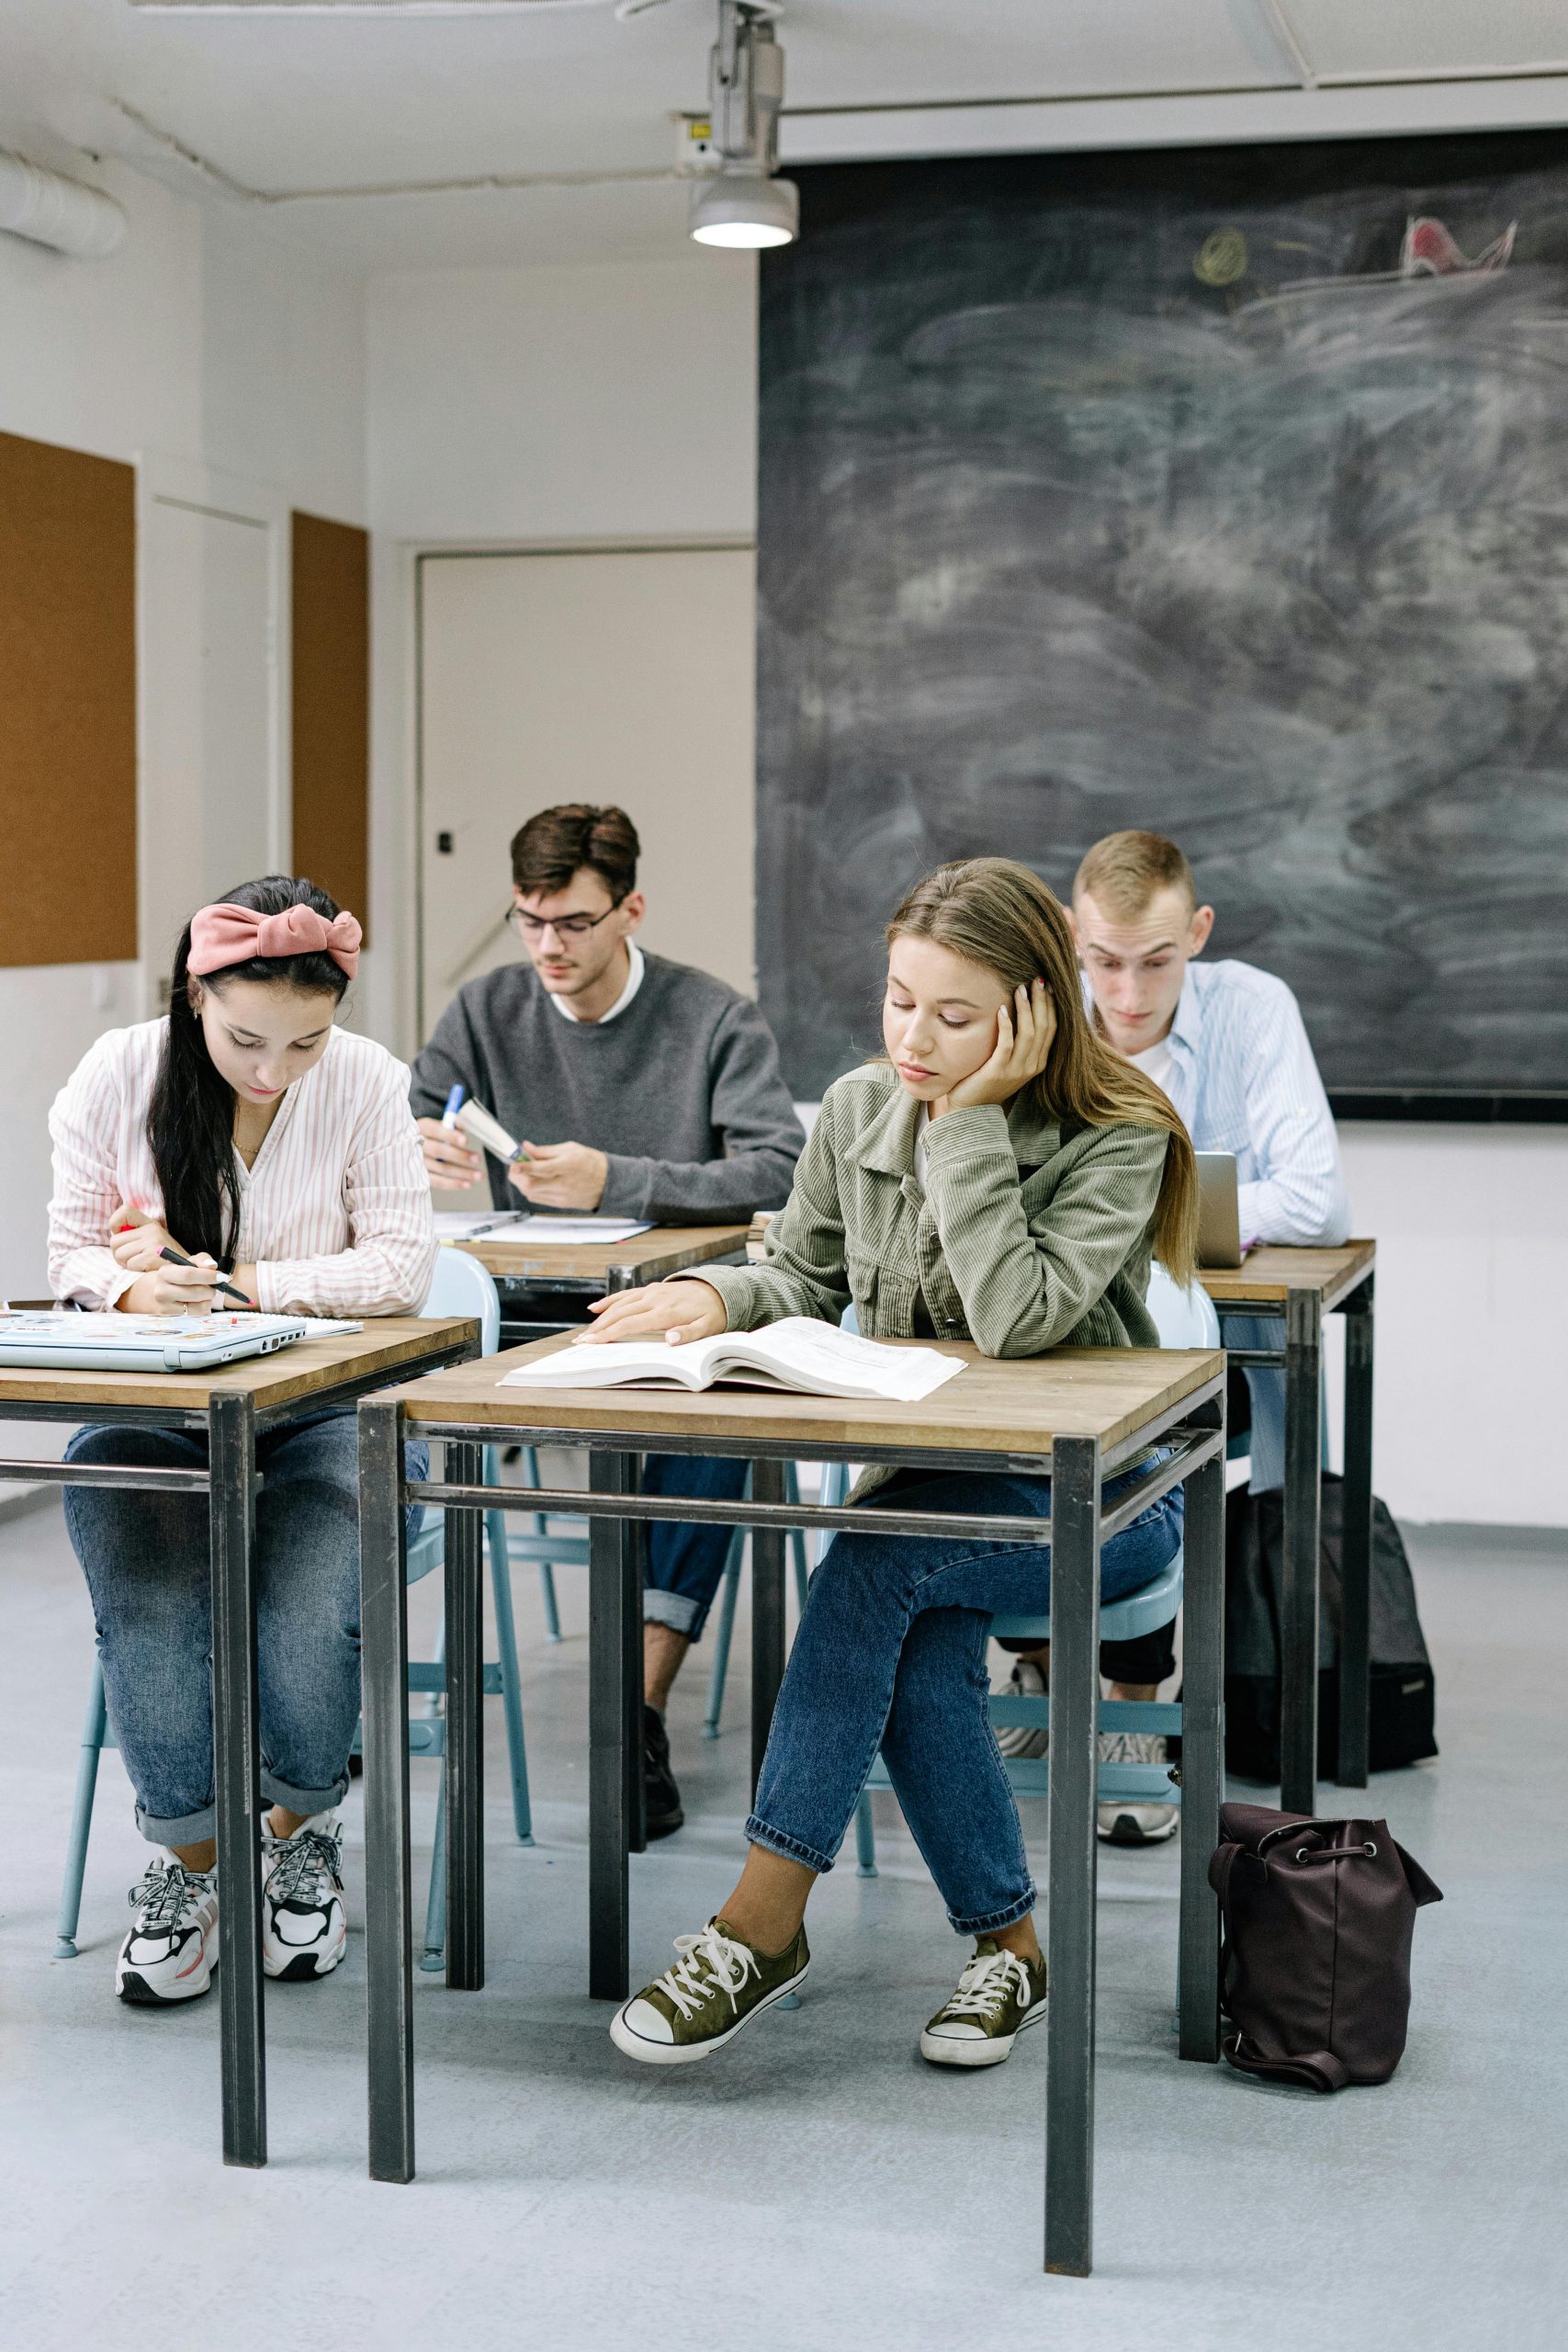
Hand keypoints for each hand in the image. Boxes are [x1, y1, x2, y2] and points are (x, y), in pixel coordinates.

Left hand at [111, 1209, 178, 1276]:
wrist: (185, 1272)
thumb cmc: (164, 1259)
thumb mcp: (152, 1240)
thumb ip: (134, 1235)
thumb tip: (114, 1232)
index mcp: (150, 1223)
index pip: (124, 1211)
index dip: (115, 1223)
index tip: (121, 1234)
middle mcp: (152, 1229)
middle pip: (115, 1241)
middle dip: (119, 1253)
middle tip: (133, 1258)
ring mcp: (153, 1242)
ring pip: (119, 1254)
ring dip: (126, 1263)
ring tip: (141, 1264)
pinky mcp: (152, 1256)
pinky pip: (129, 1263)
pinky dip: (135, 1270)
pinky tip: (147, 1268)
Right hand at [117, 1254, 224, 1316]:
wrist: (165, 1290)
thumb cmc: (182, 1274)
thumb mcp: (190, 1262)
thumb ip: (202, 1260)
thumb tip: (212, 1266)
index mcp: (164, 1273)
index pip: (188, 1274)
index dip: (207, 1276)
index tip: (221, 1276)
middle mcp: (161, 1291)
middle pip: (195, 1292)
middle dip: (210, 1289)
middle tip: (214, 1287)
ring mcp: (165, 1306)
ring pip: (199, 1306)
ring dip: (209, 1299)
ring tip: (206, 1293)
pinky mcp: (173, 1318)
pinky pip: (198, 1314)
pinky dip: (205, 1307)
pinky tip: (200, 1302)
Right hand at [418, 1117, 484, 1190]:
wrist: (411, 1149)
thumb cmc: (431, 1135)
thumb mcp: (438, 1126)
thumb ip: (452, 1125)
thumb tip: (466, 1123)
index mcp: (421, 1127)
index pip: (435, 1130)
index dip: (450, 1135)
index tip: (465, 1140)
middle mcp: (415, 1145)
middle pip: (438, 1151)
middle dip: (459, 1155)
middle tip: (477, 1159)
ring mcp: (417, 1162)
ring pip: (441, 1168)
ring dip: (462, 1173)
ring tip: (479, 1175)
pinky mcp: (419, 1177)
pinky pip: (437, 1182)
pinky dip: (453, 1184)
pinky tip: (467, 1184)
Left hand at [509, 1141, 608, 1211]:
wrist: (608, 1183)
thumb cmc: (590, 1162)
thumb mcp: (570, 1149)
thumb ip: (545, 1150)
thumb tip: (526, 1148)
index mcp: (568, 1165)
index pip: (542, 1169)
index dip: (525, 1167)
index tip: (514, 1164)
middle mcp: (564, 1183)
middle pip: (531, 1185)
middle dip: (517, 1176)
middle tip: (515, 1167)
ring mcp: (562, 1196)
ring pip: (531, 1193)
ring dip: (523, 1183)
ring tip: (526, 1173)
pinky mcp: (561, 1204)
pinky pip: (538, 1199)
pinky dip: (531, 1190)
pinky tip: (535, 1181)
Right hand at [574, 1279, 726, 1346]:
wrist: (720, 1291)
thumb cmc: (713, 1314)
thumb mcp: (707, 1328)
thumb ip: (688, 1335)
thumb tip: (669, 1340)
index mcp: (665, 1312)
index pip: (629, 1323)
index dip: (608, 1333)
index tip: (591, 1342)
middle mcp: (654, 1299)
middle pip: (619, 1314)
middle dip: (597, 1328)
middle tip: (580, 1341)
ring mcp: (652, 1292)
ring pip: (619, 1304)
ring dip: (600, 1317)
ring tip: (585, 1331)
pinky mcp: (652, 1289)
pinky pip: (626, 1294)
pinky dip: (609, 1301)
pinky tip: (595, 1308)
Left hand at [933, 981, 1056, 1116]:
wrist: (970, 1109)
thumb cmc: (986, 1080)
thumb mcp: (1009, 1061)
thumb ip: (1018, 1042)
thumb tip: (1021, 1011)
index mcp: (1038, 1062)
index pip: (1052, 1028)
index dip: (1051, 1006)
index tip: (1047, 985)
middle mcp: (1032, 1066)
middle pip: (1044, 1027)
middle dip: (1042, 1001)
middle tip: (1036, 980)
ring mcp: (1016, 1070)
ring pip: (1029, 1033)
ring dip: (1026, 1008)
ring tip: (1020, 989)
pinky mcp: (998, 1071)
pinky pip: (1007, 1044)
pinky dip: (1007, 1025)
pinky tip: (1002, 1010)